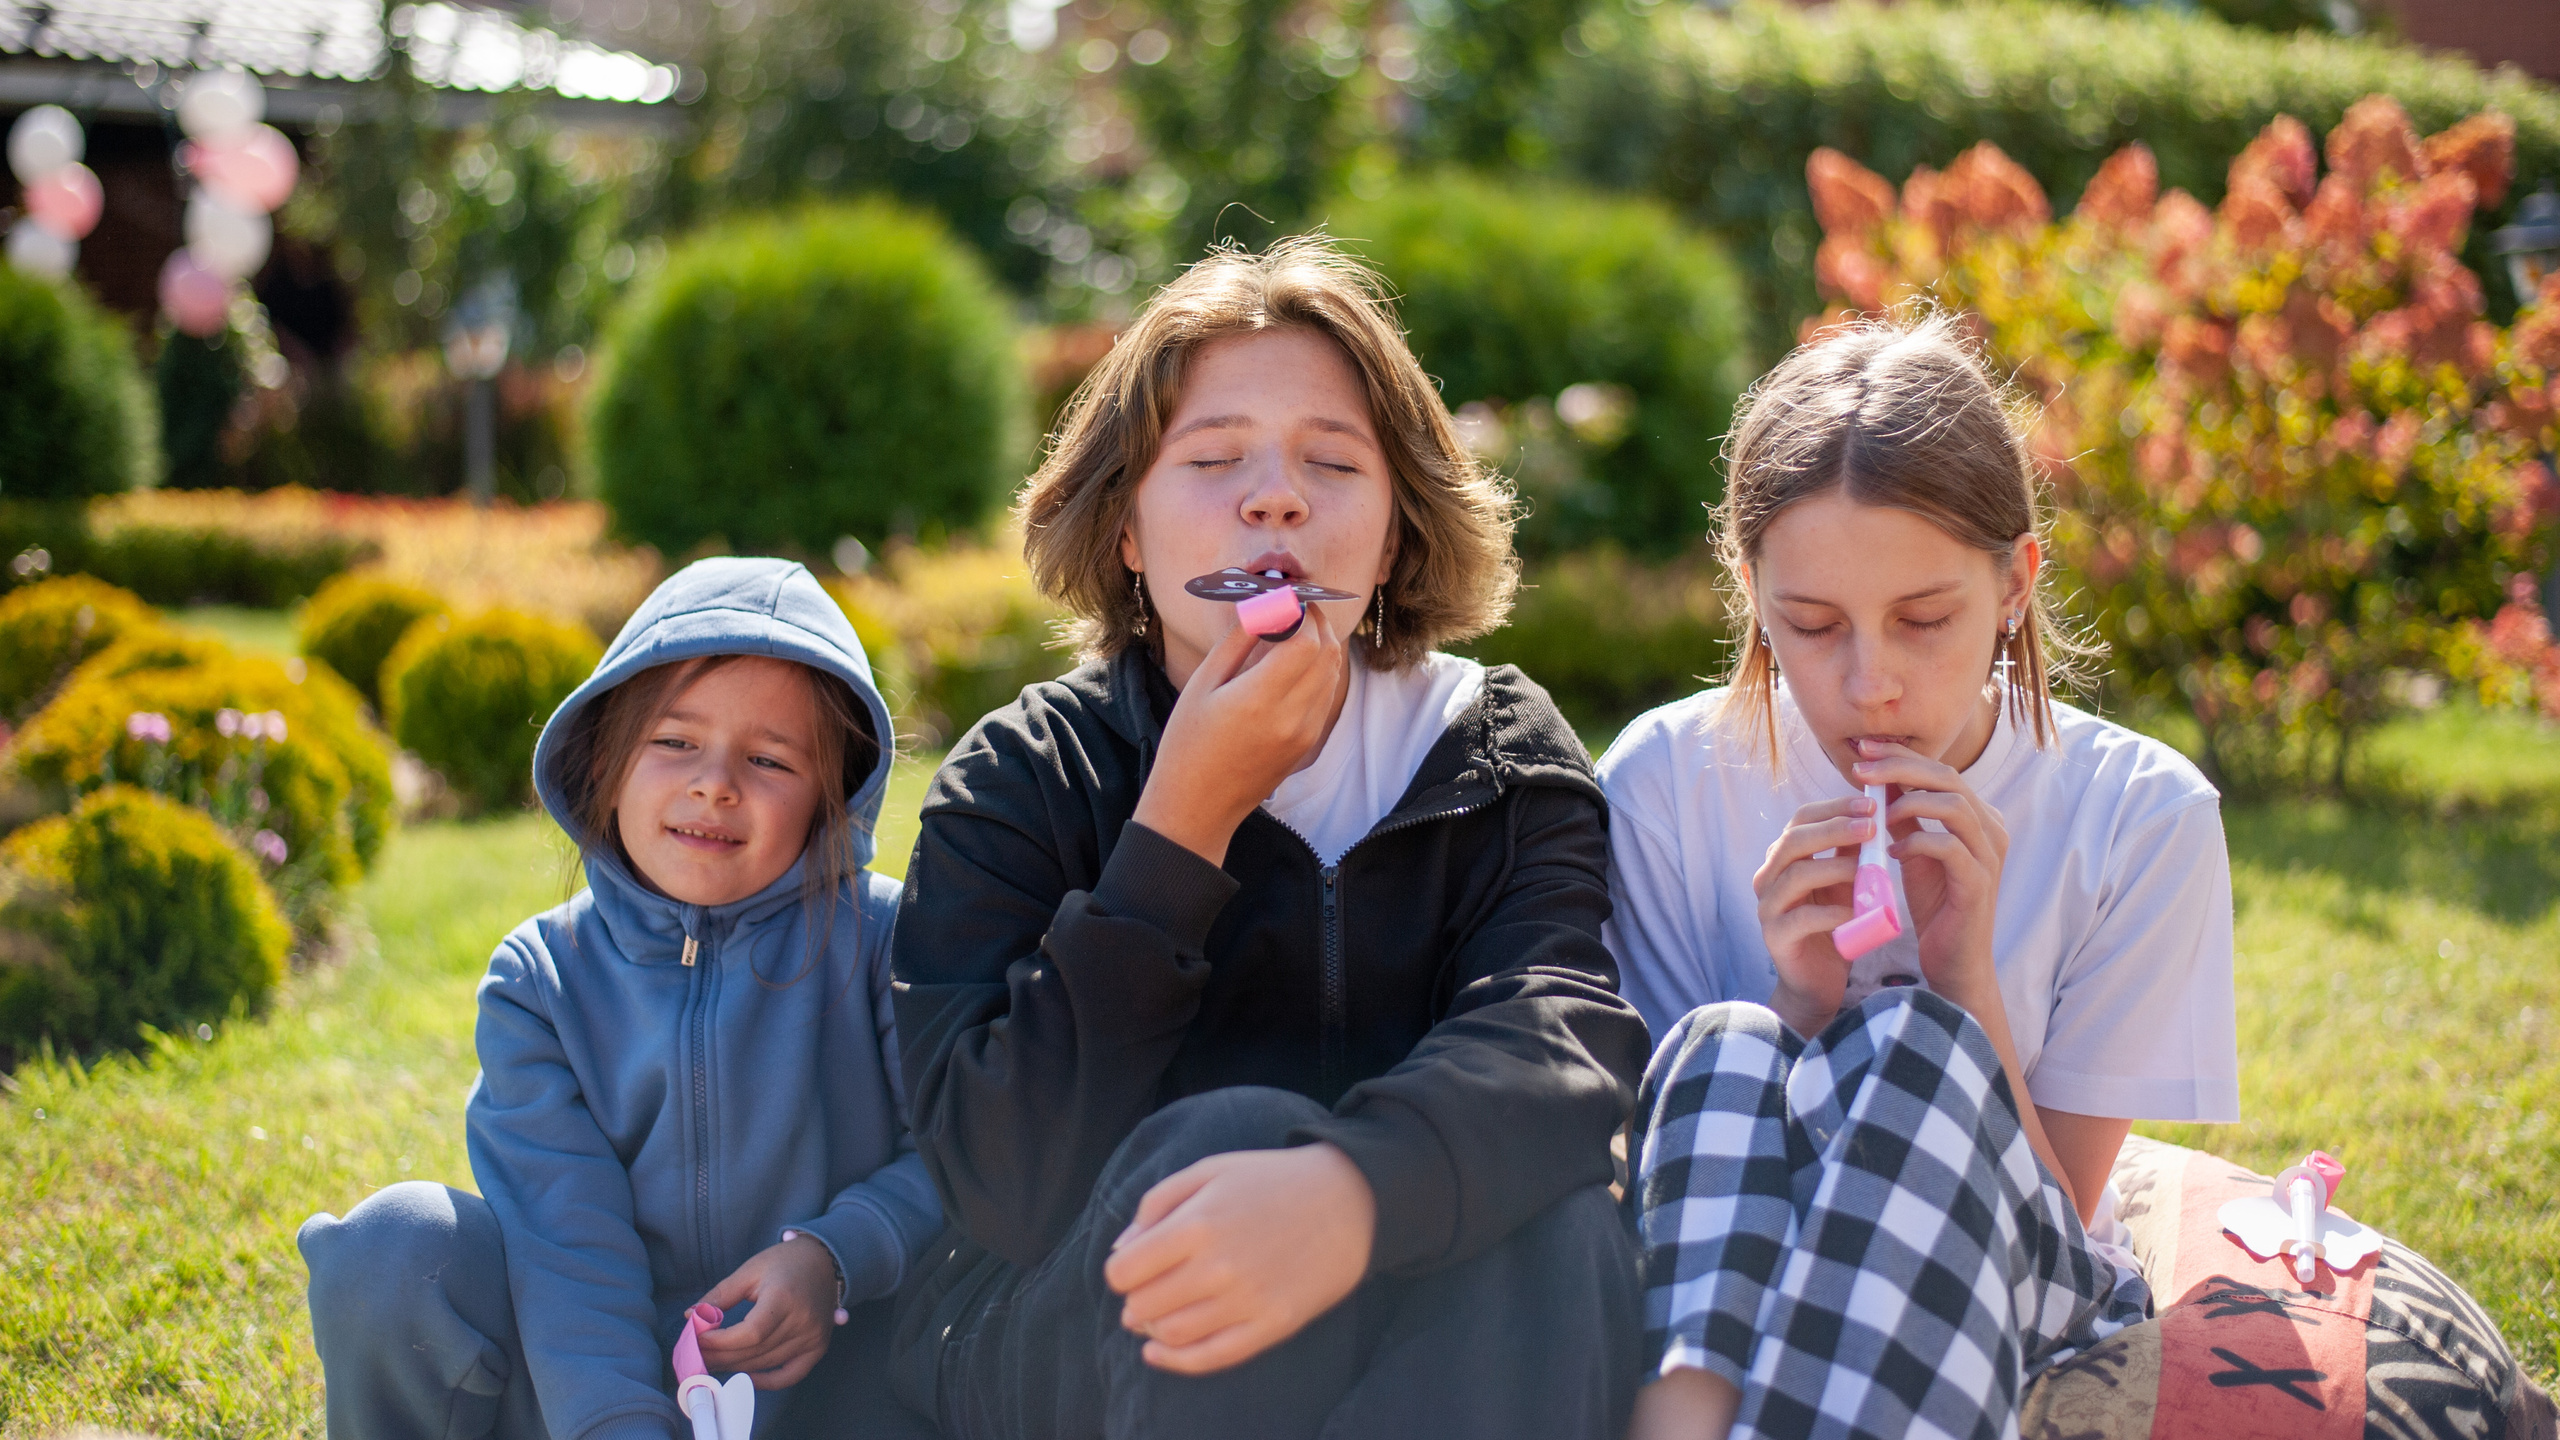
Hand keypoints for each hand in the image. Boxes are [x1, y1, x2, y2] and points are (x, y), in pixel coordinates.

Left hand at [694, 1233, 838, 1389]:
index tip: (698, 1340)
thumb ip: (720, 1295)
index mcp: (784, 1297)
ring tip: (713, 1363)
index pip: (750, 1333)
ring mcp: (812, 1337)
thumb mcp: (749, 1271)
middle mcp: (802, 1320)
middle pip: (755, 1351)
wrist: (823, 1261)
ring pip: (766, 1364)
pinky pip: (790, 1375)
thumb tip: (691, 1316)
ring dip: (735, 1368)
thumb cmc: (784, 1262)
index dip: (721, 1342)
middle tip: (697, 1356)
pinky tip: (745, 1378)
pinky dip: (767, 1382)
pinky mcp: (818, 1347)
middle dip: (720, 1357)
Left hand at [1102, 1142, 1375, 1374]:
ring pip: (1172, 1335)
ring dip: (1151, 1330)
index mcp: (1197, 1223)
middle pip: (1143, 1307)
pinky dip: (1176, 1362)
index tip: (1131, 1268)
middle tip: (1143, 1292)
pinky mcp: (1272, 1326)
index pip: (1124, 1271)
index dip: (1120, 1272)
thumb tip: (1121, 1249)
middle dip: (1134, 1301)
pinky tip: (1159, 1353)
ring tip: (1156, 1316)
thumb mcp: (1209, 1170)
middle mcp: (1218, 1267)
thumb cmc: (1272, 1180)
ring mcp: (1247, 1301)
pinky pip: (1211, 1357)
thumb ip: (1156, 1203)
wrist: (1349, 1201)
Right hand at [1132, 602, 1348, 865]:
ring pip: (1333, 672)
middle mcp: (1292, 716)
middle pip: (1328, 652)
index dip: (1300, 612)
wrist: (1198, 805)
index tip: (1282, 599)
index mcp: (1260, 699)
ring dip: (1321, 644)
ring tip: (1293, 629)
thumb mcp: (1202, 684)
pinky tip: (1293, 663)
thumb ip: (1238, 641)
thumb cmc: (1187, 743)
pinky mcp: (1309, 744)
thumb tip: (1263, 605)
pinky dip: (1319, 670)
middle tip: (1293, 606)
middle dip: (1316, 621)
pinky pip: (1326, 695)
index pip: (1307, 640)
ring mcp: (1305, 733)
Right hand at [1749, 792, 1879, 1037]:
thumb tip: (1876, 813)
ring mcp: (1767, 907)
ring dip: (1834, 867)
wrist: (1817, 982)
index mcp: (1783, 858)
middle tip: (1870, 825)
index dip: (1835, 807)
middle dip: (1834, 829)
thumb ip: (1852, 853)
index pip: (1801, 819)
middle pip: (1793, 841)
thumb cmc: (1833, 926)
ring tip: (1867, 867)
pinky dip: (1831, 912)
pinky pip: (1801, 918)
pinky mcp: (1775, 937)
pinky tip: (1856, 911)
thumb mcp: (1845, 883)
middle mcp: (1768, 877)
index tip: (1871, 803)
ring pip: (1795, 874)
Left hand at [1847, 739, 2008, 1005]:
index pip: (1941, 770)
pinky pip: (1948, 847)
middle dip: (1900, 767)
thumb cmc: (1935, 905)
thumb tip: (1877, 778)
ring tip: (1876, 813)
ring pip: (1952, 805)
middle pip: (1948, 777)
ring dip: (1908, 801)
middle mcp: (1991, 829)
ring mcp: (1989, 856)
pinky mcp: (1978, 883)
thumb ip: (1905, 816)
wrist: (1955, 960)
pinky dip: (1916, 841)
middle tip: (1861, 769)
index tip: (1863, 750)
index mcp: (1979, 817)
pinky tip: (1891, 851)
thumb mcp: (1916, 851)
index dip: (1901, 756)